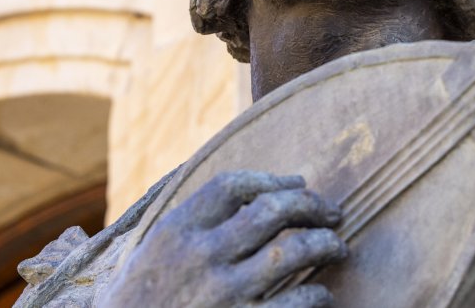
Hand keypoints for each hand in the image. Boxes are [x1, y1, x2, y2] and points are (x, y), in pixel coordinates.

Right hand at [100, 171, 346, 307]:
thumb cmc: (138, 301)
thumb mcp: (150, 251)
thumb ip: (193, 222)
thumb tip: (250, 192)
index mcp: (176, 230)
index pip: (232, 185)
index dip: (272, 179)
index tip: (297, 183)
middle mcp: (200, 256)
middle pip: (271, 211)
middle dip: (311, 206)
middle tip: (332, 212)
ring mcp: (221, 294)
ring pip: (291, 252)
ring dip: (324, 244)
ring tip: (337, 246)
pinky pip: (292, 306)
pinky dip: (315, 296)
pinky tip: (321, 294)